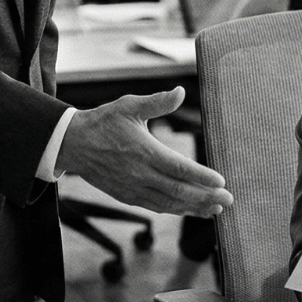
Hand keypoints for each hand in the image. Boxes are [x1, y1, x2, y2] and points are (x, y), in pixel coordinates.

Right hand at [57, 87, 232, 217]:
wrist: (73, 144)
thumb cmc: (103, 122)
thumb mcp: (129, 106)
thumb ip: (157, 102)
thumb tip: (181, 92)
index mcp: (144, 151)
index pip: (179, 168)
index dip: (202, 177)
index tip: (222, 181)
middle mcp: (140, 174)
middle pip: (178, 191)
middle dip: (206, 197)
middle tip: (228, 200)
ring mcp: (133, 188)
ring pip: (169, 203)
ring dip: (194, 208)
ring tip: (216, 210)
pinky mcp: (128, 196)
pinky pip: (156, 207)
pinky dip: (176, 210)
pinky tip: (191, 209)